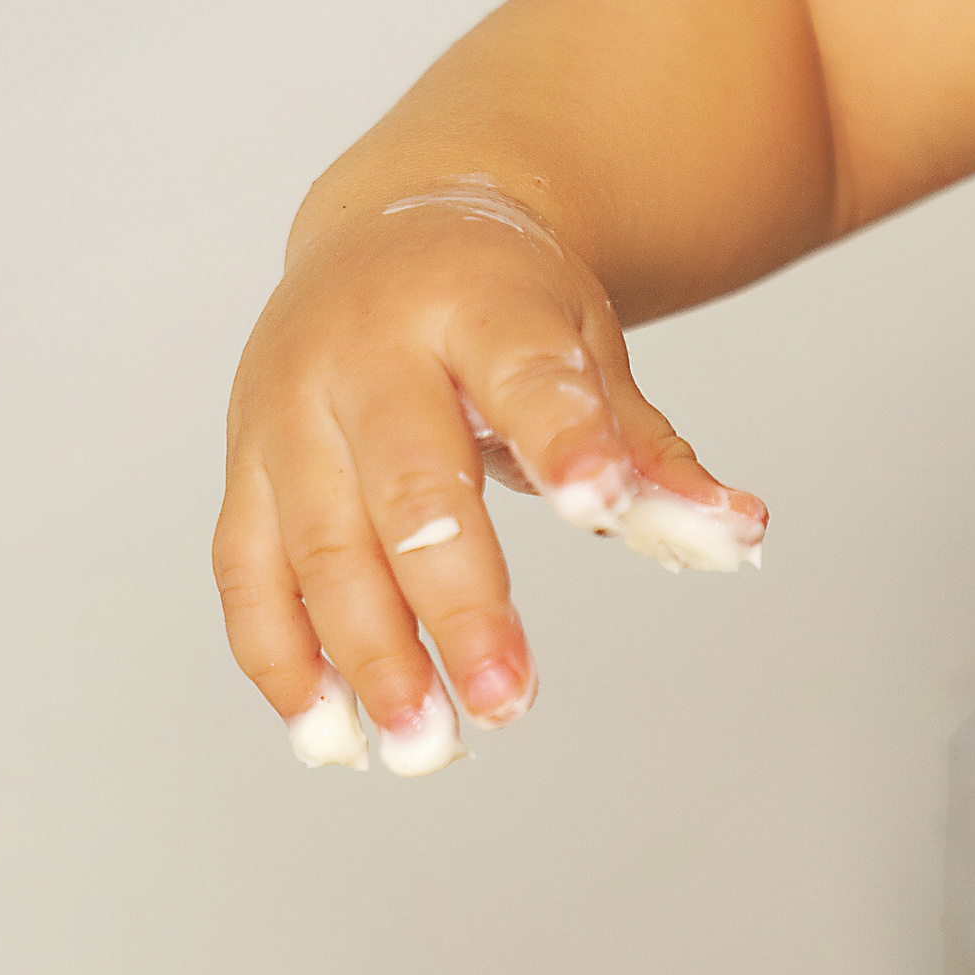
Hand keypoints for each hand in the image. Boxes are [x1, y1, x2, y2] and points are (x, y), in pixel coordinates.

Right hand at [211, 181, 765, 772]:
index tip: (599, 507)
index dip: (563, 441)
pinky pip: (247, 572)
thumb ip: (648, 451)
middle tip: (506, 703)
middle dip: (456, 604)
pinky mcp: (241, 463)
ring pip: (318, 544)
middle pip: (408, 487)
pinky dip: (283, 658)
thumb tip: (734, 533)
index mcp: (471, 300)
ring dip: (368, 657)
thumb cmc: (499, 302)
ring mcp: (286, 409)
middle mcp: (363, 350)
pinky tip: (330, 732)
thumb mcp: (587, 344)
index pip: (522, 375)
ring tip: (421, 746)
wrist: (380, 228)